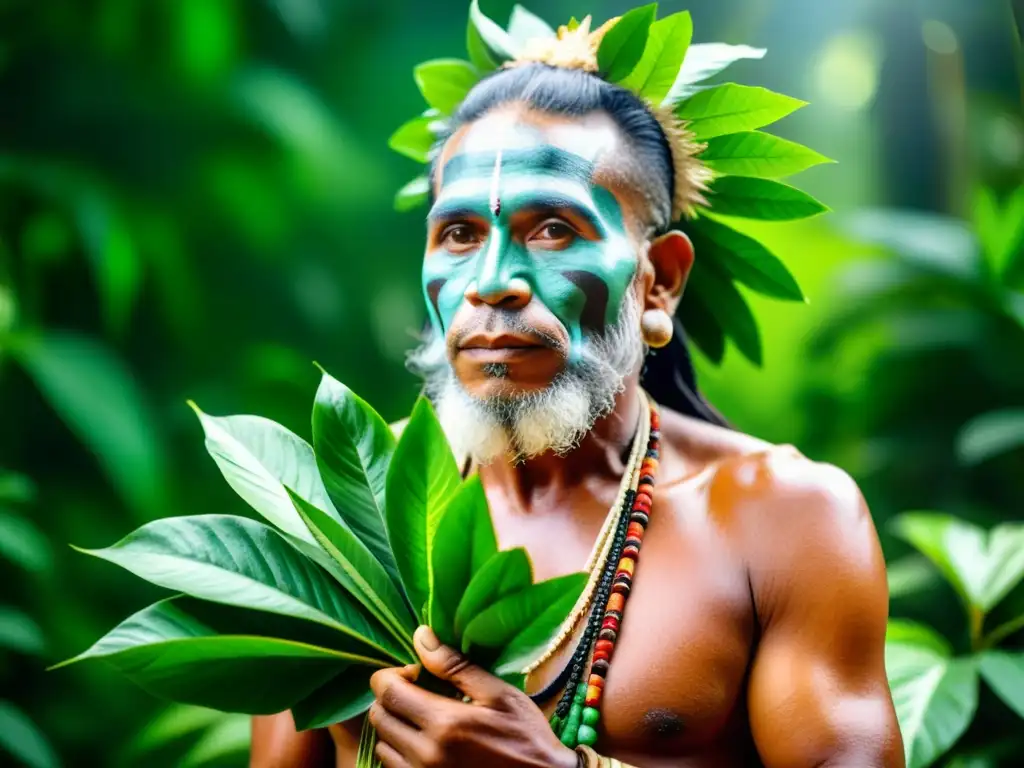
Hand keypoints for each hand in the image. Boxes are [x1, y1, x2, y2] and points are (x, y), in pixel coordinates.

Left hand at [368, 625, 579, 767]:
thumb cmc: (525, 736)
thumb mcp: (498, 694)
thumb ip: (456, 666)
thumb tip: (421, 636)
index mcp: (445, 723)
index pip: (388, 692)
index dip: (391, 675)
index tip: (415, 672)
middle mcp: (426, 754)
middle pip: (380, 718)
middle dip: (392, 697)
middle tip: (418, 691)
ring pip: (382, 746)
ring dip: (394, 726)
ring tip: (421, 718)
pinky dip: (400, 752)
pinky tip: (424, 742)